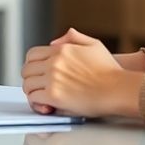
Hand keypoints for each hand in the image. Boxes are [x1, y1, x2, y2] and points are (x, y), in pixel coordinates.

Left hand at [22, 29, 144, 118]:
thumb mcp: (94, 45)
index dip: (32, 65)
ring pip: (27, 84)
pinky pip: (34, 98)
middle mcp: (54, 62)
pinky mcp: (54, 95)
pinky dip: (36, 103)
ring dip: (32, 92)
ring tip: (41, 98)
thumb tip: (54, 42)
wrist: (118, 89)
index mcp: (61, 50)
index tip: (36, 73)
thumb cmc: (110, 70)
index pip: (32, 55)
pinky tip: (46, 106)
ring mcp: (53, 78)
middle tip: (38, 87)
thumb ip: (74, 38)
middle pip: (26, 70)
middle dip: (30, 79)